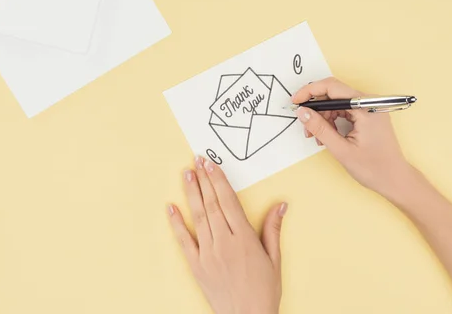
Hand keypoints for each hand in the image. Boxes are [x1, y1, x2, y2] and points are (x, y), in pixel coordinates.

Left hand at [168, 156, 286, 313]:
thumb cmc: (264, 291)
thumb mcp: (274, 260)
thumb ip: (272, 230)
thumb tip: (281, 205)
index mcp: (244, 239)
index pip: (228, 201)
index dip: (219, 180)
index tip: (211, 164)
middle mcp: (224, 242)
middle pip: (211, 204)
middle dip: (204, 180)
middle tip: (196, 160)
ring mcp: (208, 254)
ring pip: (198, 217)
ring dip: (191, 194)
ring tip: (186, 174)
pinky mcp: (197, 266)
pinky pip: (184, 240)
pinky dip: (176, 223)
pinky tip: (171, 207)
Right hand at [292, 77, 413, 197]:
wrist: (395, 180)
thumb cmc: (374, 168)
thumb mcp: (341, 149)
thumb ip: (320, 128)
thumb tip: (302, 112)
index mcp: (366, 107)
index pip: (332, 87)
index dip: (310, 92)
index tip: (295, 102)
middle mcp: (369, 103)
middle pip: (334, 95)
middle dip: (316, 109)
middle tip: (306, 127)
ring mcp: (369, 109)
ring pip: (337, 104)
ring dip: (323, 118)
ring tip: (317, 137)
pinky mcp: (368, 117)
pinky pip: (345, 112)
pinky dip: (332, 121)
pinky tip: (327, 136)